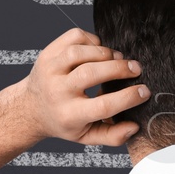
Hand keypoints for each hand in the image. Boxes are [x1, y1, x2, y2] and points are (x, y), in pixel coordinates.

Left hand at [14, 28, 148, 147]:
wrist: (30, 108)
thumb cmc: (64, 121)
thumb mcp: (86, 136)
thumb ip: (112, 136)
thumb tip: (134, 126)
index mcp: (69, 115)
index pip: (103, 106)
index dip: (128, 98)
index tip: (144, 91)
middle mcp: (57, 91)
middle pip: (92, 73)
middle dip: (119, 68)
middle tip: (136, 68)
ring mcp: (50, 69)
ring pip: (81, 52)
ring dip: (106, 53)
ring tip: (118, 59)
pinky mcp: (48, 53)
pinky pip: (74, 37)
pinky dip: (92, 40)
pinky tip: (98, 51)